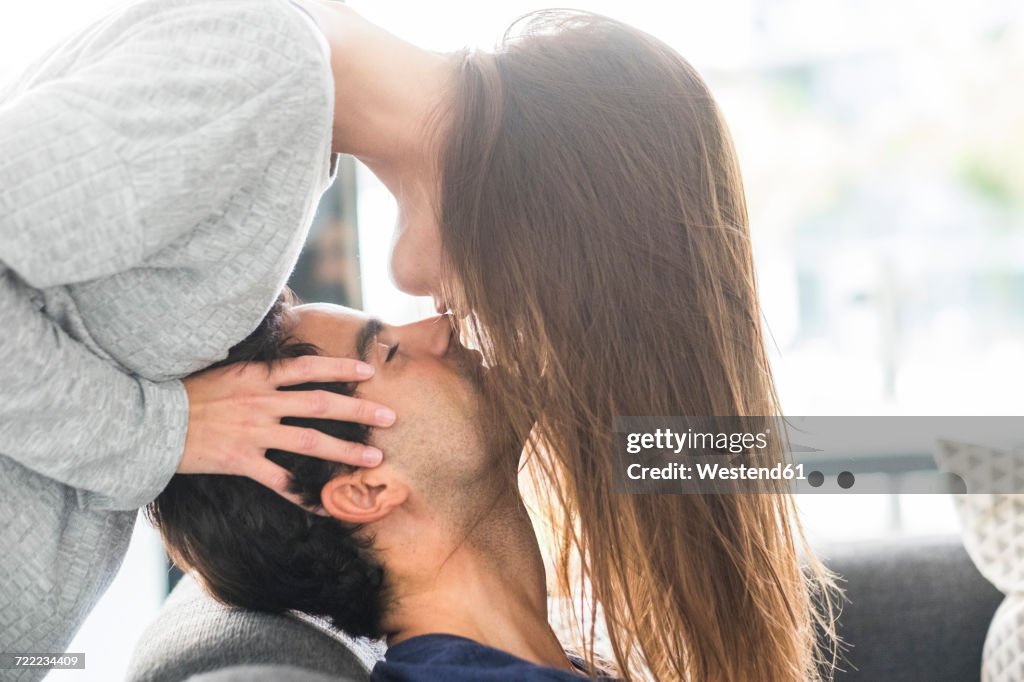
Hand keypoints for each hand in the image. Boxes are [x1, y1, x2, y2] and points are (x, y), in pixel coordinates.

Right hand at [180, 355, 395, 505]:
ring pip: (310, 442)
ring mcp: (254, 433)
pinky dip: (303, 495)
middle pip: (322, 404)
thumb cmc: (184, 392)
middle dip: (360, 410)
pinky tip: (324, 506)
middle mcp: (262, 402)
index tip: (368, 372)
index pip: (309, 367)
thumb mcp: (222, 370)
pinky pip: (280, 481)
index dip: (341, 368)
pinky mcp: (241, 461)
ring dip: (345, 451)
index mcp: (258, 377)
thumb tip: (281, 365)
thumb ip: (255, 371)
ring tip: (375, 460)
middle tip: (391, 416)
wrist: (149, 420)